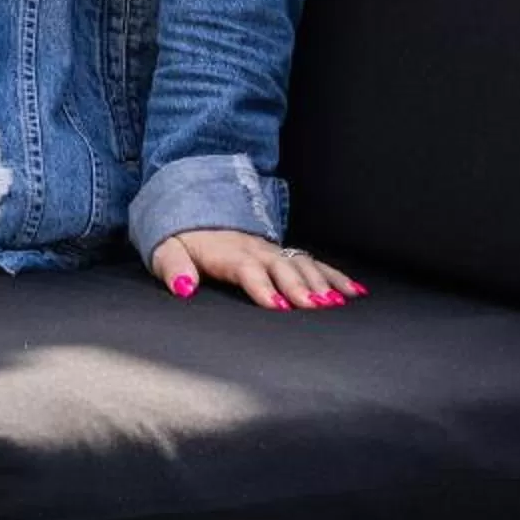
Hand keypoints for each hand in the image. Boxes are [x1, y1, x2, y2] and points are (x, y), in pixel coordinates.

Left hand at [147, 229, 364, 311]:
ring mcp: (271, 249)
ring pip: (302, 264)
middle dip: (300, 287)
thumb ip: (173, 269)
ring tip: (338, 302)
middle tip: (316, 307)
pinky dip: (335, 275)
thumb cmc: (180, 240)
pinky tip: (353, 291)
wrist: (192, 212)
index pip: (247, 269)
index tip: (278, 306)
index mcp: (227, 252)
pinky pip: (312, 262)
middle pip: (281, 266)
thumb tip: (183, 287)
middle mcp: (254, 249)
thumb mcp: (165, 251)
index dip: (263, 287)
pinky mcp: (281, 252)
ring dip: (322, 282)